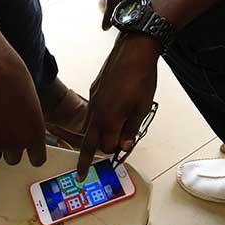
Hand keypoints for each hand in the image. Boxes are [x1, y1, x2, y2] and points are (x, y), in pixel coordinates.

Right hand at [0, 47, 46, 166]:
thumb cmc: (12, 74)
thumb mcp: (31, 99)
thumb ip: (28, 120)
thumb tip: (20, 126)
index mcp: (34, 134)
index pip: (38, 160)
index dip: (32, 153)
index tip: (28, 147)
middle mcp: (15, 142)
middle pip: (13, 159)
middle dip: (10, 147)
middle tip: (4, 129)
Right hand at [77, 33, 159, 178]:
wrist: (134, 50)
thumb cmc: (141, 77)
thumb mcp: (142, 107)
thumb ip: (131, 129)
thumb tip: (124, 145)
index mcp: (110, 119)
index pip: (107, 146)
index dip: (116, 150)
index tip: (124, 149)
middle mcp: (97, 112)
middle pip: (88, 143)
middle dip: (85, 160)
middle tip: (81, 174)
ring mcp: (93, 101)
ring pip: (88, 128)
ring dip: (92, 139)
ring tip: (97, 146)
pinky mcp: (94, 92)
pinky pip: (91, 113)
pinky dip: (96, 122)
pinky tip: (106, 119)